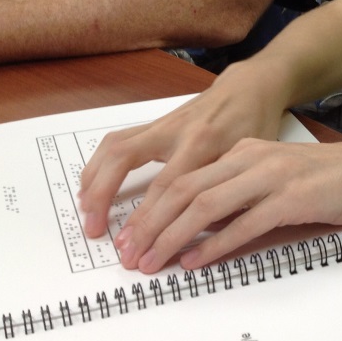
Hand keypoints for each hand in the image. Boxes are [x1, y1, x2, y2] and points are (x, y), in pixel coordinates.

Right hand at [78, 60, 281, 238]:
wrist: (249, 89)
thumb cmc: (254, 126)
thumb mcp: (249, 160)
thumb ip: (224, 190)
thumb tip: (201, 234)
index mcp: (205, 143)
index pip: (167, 188)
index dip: (148, 222)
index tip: (136, 251)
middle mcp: (177, 130)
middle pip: (127, 161)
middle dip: (105, 199)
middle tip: (97, 234)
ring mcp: (163, 123)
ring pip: (115, 146)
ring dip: (94, 180)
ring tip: (87, 213)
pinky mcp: (155, 122)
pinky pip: (118, 141)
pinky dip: (99, 164)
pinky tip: (91, 187)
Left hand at [113, 138, 341, 273]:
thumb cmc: (324, 180)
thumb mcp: (271, 176)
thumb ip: (236, 194)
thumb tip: (198, 225)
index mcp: (244, 151)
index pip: (183, 178)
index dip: (150, 209)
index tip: (131, 237)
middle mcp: (252, 159)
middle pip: (185, 190)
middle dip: (151, 224)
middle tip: (130, 253)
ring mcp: (271, 177)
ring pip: (206, 205)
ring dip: (173, 237)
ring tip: (153, 261)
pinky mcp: (292, 199)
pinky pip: (245, 223)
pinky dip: (216, 244)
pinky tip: (197, 261)